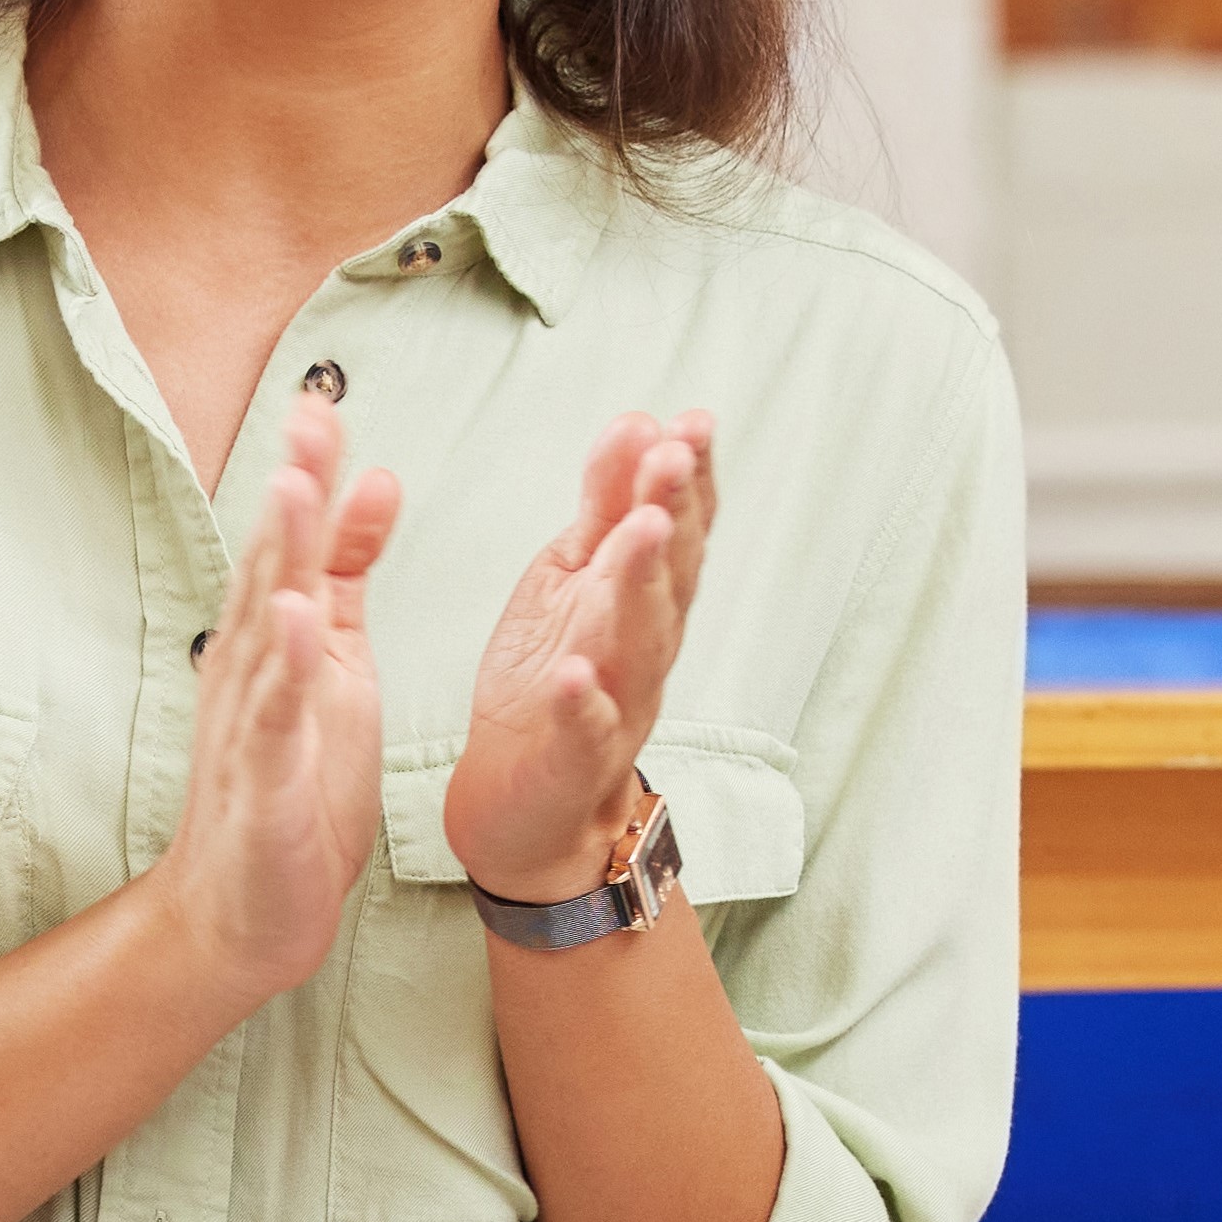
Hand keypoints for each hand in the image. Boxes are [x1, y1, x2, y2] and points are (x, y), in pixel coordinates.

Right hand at [148, 392, 398, 1004]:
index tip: (325, 397)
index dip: (309, 469)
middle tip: (307, 409)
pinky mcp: (266, 785)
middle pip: (273, 564)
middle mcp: (255, 671)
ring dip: (277, 559)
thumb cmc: (292, 788)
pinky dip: (287, 672)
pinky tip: (300, 625)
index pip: (294, 541)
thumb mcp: (335, 662)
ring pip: (267, 630)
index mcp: (280, 640)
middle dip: (291, 487)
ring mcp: (254, 726)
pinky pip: (277, 722)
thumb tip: (373, 480)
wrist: (243, 913)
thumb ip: (346, 574)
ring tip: (293, 489)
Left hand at [444, 407, 716, 898]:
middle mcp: (645, 645)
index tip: (693, 423)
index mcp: (643, 595)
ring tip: (639, 530)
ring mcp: (618, 701)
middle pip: (669, 575)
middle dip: (673, 512)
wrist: (528, 799)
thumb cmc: (556, 677)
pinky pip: (587, 730)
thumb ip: (605, 503)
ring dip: (642, 584)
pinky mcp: (577, 757)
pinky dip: (585, 703)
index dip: (690, 477)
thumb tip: (640, 421)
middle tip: (673, 457)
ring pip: (640, 640)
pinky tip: (577, 674)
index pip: (678, 527)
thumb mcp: (575, 574)